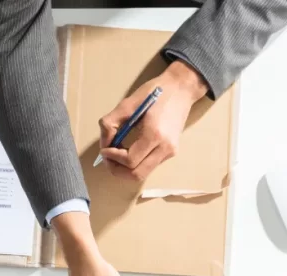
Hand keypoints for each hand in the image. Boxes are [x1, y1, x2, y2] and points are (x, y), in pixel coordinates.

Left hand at [98, 60, 207, 182]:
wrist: (181, 89)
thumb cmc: (155, 92)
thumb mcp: (128, 103)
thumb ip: (111, 123)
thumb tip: (105, 144)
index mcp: (155, 134)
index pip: (130, 160)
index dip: (113, 158)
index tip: (104, 149)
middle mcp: (165, 148)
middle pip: (137, 175)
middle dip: (117, 170)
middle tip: (107, 158)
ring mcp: (169, 152)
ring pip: (143, 174)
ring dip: (125, 169)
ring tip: (116, 155)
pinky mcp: (170, 152)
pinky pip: (149, 166)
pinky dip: (134, 164)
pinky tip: (127, 152)